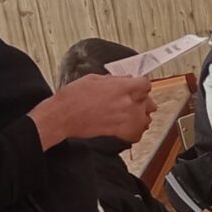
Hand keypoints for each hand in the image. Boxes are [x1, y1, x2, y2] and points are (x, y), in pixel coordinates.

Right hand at [29, 75, 155, 150]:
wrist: (61, 116)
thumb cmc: (72, 97)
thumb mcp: (94, 78)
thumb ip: (114, 80)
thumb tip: (125, 79)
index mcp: (122, 87)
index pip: (146, 84)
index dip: (141, 84)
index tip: (138, 86)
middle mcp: (127, 102)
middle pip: (150, 102)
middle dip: (142, 100)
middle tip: (133, 100)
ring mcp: (124, 118)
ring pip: (146, 118)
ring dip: (140, 116)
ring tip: (131, 114)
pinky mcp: (119, 131)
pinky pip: (137, 133)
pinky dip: (135, 131)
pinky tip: (128, 127)